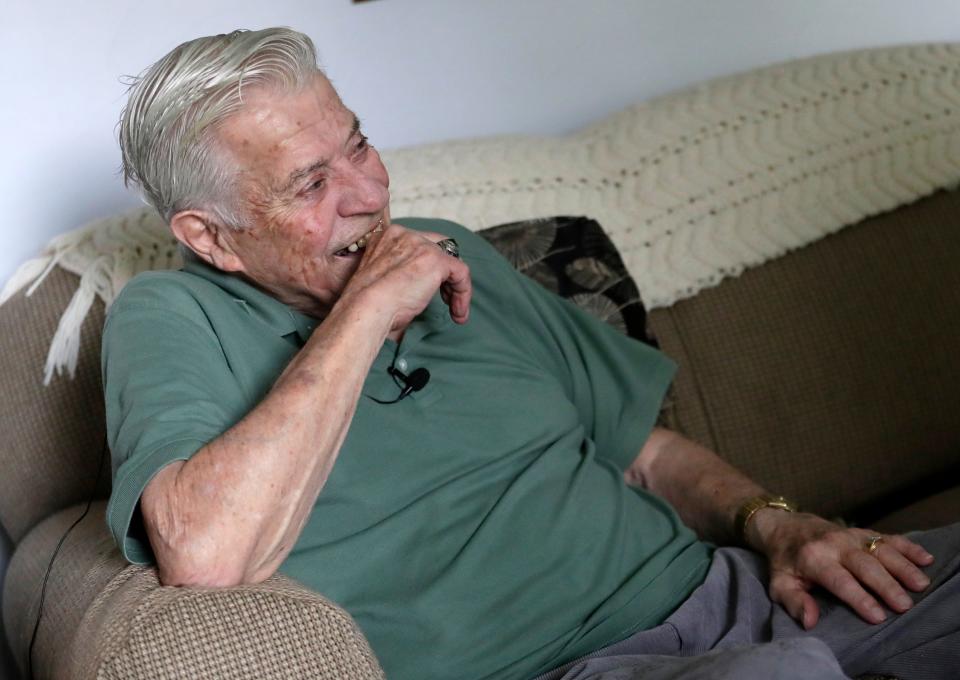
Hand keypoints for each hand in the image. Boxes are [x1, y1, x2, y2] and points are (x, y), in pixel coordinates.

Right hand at [340, 223, 471, 331]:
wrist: (365, 307)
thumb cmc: (367, 305)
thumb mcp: (382, 282)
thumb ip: (400, 275)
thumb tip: (417, 293)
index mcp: (386, 237)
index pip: (419, 245)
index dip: (428, 268)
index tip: (429, 291)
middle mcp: (404, 235)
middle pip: (438, 249)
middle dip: (445, 276)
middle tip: (446, 300)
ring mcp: (421, 245)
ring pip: (451, 262)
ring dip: (455, 288)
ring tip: (454, 311)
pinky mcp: (436, 260)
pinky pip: (461, 272)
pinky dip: (463, 292)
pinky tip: (458, 311)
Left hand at [749, 511, 933, 629]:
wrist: (785, 526)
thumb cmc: (785, 561)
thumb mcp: (780, 583)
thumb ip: (794, 601)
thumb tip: (810, 620)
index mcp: (814, 559)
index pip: (840, 580)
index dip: (859, 598)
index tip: (878, 616)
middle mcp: (835, 544)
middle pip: (865, 565)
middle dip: (886, 585)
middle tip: (904, 605)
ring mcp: (851, 536)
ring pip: (880, 550)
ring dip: (902, 567)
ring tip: (920, 585)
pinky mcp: (863, 531)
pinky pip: (888, 537)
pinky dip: (908, 547)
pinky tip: (925, 559)